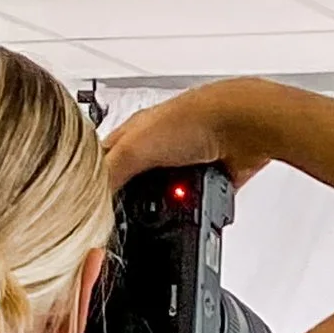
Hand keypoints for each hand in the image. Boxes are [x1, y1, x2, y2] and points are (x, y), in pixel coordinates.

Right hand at [102, 79, 279, 196]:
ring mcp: (184, 163)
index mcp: (134, 131)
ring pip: (166, 197)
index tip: (90, 203)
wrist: (243, 127)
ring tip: (170, 204)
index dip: (96, 181)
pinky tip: (191, 207)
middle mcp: (158, 145)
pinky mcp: (207, 179)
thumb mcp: (136, 147)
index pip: (103, 159)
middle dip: (136, 201)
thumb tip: (93, 196)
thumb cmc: (193, 119)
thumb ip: (111, 171)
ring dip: (167, 207)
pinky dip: (192, 208)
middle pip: (136, 183)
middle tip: (135, 213)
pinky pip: (194, 203)